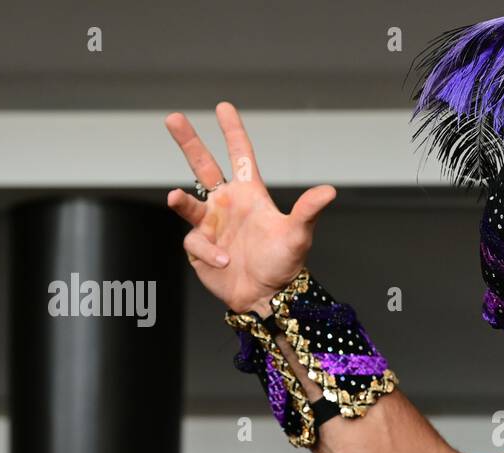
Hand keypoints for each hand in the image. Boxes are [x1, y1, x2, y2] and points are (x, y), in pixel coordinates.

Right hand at [163, 102, 338, 313]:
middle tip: (173, 118)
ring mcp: (210, 224)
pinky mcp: (198, 246)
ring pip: (185, 202)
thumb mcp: (297, 235)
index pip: (240, 155)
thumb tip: (330, 190)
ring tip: (174, 198)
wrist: (266, 296)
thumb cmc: (283, 264)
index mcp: (249, 195)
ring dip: (180, 201)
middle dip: (188, 142)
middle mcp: (226, 204)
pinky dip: (209, 252)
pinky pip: (196, 242)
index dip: (232, 131)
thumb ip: (308, 211)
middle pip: (202, 166)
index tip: (224, 106)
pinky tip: (224, 260)